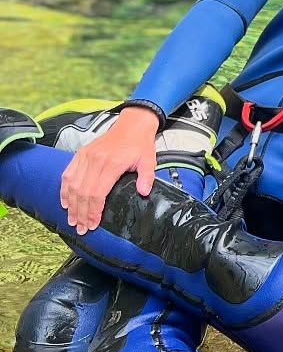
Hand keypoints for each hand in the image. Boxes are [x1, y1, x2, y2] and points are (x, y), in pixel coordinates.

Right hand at [59, 104, 159, 233]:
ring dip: (71, 205)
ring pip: (73, 185)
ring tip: (72, 220)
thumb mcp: (149, 160)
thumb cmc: (140, 143)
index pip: (97, 193)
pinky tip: (65, 202)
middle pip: (83, 193)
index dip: (93, 211)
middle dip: (80, 213)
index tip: (92, 224)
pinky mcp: (81, 154)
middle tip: (81, 228)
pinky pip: (68, 174)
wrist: (132, 123)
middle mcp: (96, 160)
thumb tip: (144, 192)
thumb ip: (146, 177)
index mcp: (112, 164)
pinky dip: (64, 189)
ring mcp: (86, 156)